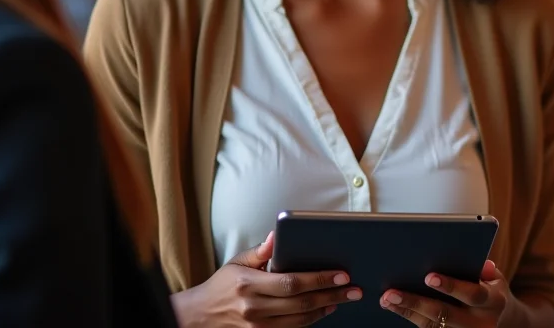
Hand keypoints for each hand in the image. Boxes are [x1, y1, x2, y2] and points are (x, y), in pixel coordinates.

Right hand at [172, 232, 361, 327]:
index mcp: (249, 285)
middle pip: (301, 304)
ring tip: (342, 298)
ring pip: (300, 322)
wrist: (199, 318)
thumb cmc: (222, 286)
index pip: (291, 282)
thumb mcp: (237, 262)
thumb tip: (277, 234)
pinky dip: (310, 322)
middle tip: (354, 289)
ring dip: (325, 310)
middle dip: (331, 295)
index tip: (341, 274)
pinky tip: (323, 310)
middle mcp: (254, 310)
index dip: (319, 278)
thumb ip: (260, 251)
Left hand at [380, 260, 518, 326]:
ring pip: (433, 326)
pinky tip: (394, 307)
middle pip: (445, 314)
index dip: (451, 286)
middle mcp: (481, 323)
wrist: (500, 318)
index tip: (428, 276)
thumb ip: (485, 269)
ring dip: (407, 312)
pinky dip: (410, 318)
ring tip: (386, 299)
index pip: (472, 294)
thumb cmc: (488, 286)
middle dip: (416, 302)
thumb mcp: (494, 276)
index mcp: (493, 301)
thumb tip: (482, 263)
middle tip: (391, 292)